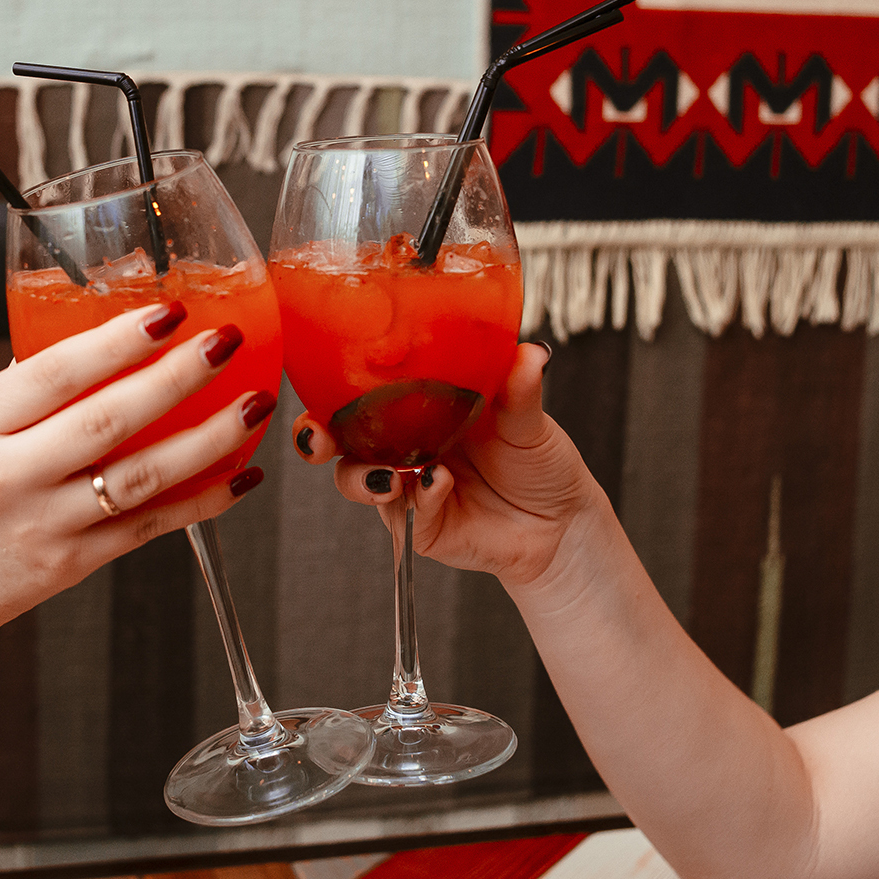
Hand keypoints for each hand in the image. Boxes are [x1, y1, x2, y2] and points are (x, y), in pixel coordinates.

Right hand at [0, 302, 268, 644]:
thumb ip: (22, 389)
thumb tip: (96, 339)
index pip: (54, 373)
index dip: (116, 341)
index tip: (167, 312)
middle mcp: (10, 478)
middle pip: (108, 421)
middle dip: (176, 378)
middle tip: (223, 343)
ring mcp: (47, 525)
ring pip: (142, 478)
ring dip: (208, 440)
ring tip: (252, 405)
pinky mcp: (76, 563)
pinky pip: (151, 527)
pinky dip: (204, 500)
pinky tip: (242, 474)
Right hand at [291, 343, 617, 593]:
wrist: (563, 524)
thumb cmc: (541, 463)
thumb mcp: (528, 419)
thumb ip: (519, 390)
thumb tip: (529, 352)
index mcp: (419, 408)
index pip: (361, 391)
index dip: (330, 385)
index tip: (319, 374)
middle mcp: (403, 446)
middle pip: (339, 439)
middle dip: (316, 438)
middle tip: (320, 437)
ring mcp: (407, 487)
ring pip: (357, 479)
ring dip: (361, 475)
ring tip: (389, 475)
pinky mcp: (420, 526)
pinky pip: (403, 512)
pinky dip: (416, 497)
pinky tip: (438, 484)